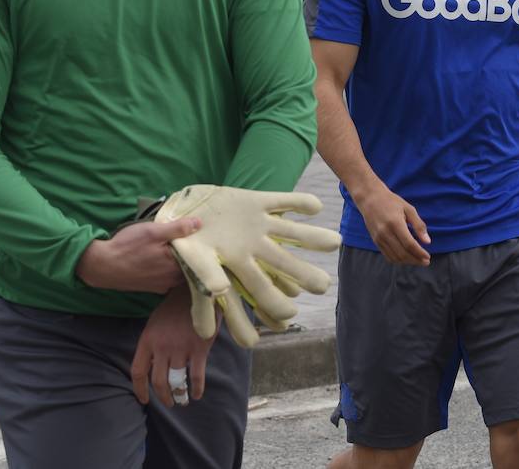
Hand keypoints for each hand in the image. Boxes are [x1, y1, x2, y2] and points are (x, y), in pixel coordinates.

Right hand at [75, 218, 199, 292]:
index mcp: (175, 267)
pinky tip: (162, 258)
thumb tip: (200, 224)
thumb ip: (178, 228)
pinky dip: (167, 268)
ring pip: (178, 272)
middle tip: (189, 238)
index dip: (199, 245)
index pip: (198, 257)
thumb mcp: (153, 232)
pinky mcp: (151, 287)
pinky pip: (166, 277)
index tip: (201, 235)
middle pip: (189, 266)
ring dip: (178, 261)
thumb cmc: (127, 247)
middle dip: (190, 253)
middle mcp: (171, 280)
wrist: (101, 266)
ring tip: (176, 246)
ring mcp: (161, 285)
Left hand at [130, 285, 217, 407]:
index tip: (144, 400)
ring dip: (179, 395)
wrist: (197, 291)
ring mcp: (181, 349)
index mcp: (147, 340)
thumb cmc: (175, 306)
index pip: (138, 372)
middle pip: (159, 381)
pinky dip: (196, 388)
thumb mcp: (155, 323)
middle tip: (169, 403)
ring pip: (177, 381)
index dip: (139, 390)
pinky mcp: (199, 349)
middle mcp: (162, 347)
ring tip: (182, 401)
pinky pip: (196, 376)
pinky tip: (196, 394)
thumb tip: (153, 365)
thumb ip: (152, 344)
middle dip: (164, 396)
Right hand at [155, 186, 341, 347]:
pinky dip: (298, 203)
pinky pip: (282, 202)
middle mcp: (255, 248)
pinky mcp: (257, 202)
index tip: (290, 316)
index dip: (275, 304)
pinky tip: (315, 206)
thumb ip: (204, 282)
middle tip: (324, 286)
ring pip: (292, 233)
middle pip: (284, 264)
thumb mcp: (193, 262)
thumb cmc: (186, 241)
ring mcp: (259, 225)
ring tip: (335, 242)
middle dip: (303, 275)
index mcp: (240, 266)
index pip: (262, 291)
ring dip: (312, 237)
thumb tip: (212, 313)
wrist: (183, 209)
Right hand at [355, 184, 430, 265]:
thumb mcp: (409, 209)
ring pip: (395, 257)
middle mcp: (385, 233)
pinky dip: (398, 260)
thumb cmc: (392, 202)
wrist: (370, 199)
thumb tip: (428, 242)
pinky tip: (407, 258)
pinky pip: (387, 256)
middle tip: (426, 262)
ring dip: (408, 262)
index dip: (419, 253)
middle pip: (402, 253)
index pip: (409, 244)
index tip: (428, 257)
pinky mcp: (376, 241)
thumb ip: (419, 225)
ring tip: (418, 260)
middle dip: (416, 260)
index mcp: (395, 223)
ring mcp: (379, 238)